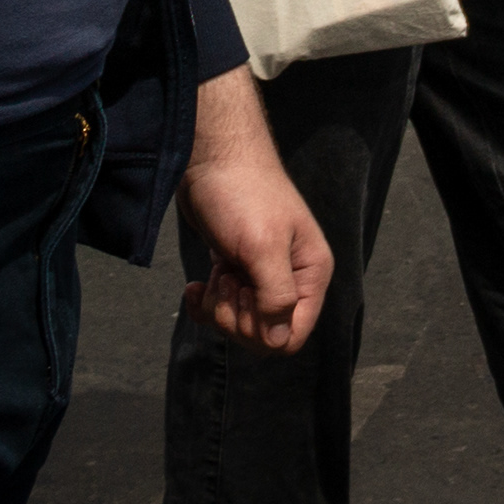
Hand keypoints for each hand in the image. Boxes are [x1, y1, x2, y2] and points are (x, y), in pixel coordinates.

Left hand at [178, 73, 329, 352]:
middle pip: (263, 333)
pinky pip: (220, 308)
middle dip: (236, 315)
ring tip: (215, 271)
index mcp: (310, 273)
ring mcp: (261, 275)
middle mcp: (290, 279)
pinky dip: (203, 303)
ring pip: (239, 323)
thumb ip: (276, 297)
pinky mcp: (235, 270)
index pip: (293, 334)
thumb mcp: (262, 247)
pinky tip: (193, 285)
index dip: (263, 331)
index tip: (245, 298)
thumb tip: (281, 343)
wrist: (213, 159)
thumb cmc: (243, 196)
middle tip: (227, 278)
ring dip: (218, 306)